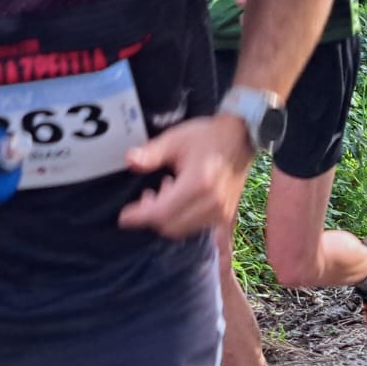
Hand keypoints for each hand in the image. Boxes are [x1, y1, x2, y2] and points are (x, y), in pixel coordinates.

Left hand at [119, 114, 253, 238]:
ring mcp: (222, 212)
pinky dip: (184, 221)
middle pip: (171, 226)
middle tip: (149, 195)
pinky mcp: (227, 216)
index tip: (124, 217)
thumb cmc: (207, 136)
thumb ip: (151, 152)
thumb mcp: (176, 138)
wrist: (242, 137)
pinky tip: (181, 203)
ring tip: (168, 192)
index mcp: (199, 183)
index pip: (162, 213)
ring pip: (183, 229)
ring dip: (168, 218)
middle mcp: (213, 202)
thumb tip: (129, 160)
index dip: (140, 216)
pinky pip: (198, 229)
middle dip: (152, 216)